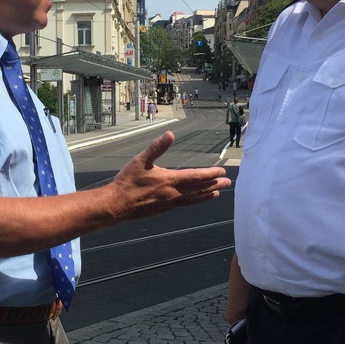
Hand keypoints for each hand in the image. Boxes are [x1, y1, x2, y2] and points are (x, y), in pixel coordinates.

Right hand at [108, 131, 229, 220]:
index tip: (222, 172)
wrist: (117, 205)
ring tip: (217, 193)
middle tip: (227, 182)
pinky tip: (195, 200)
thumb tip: (170, 134)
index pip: (196, 177)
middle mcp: (173, 193)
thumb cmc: (127, 182)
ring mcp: (169, 203)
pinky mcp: (164, 209)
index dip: (210, 174)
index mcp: (169, 180)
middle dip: (214, 185)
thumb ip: (157, 147)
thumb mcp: (141, 160)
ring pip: (193, 199)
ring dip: (206, 195)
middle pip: (199, 189)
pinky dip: (194, 201)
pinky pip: (184, 204)